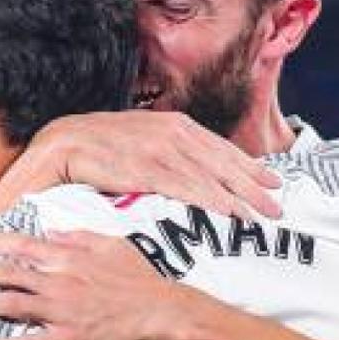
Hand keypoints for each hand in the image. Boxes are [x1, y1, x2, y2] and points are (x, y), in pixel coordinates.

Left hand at [0, 230, 206, 339]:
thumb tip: (53, 232)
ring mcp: (60, 311)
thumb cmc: (141, 280)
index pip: (22, 245)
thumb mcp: (112, 245)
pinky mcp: (67, 339)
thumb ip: (79, 237)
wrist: (165, 314)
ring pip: (8, 304)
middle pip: (5, 272)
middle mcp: (58, 281)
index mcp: (68, 257)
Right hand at [35, 110, 280, 219]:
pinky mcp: (143, 167)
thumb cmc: (98, 149)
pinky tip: (228, 212)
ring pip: (209, 175)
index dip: (248, 165)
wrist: (61, 143)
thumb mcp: (140, 142)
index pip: (219, 147)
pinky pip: (185, 186)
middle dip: (252, 184)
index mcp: (172, 123)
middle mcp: (171, 132)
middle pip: (222, 161)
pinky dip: (210, 200)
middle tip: (278, 206)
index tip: (272, 182)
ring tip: (260, 215)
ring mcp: (158, 148)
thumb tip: (192, 170)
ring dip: (238, 197)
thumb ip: (167, 151)